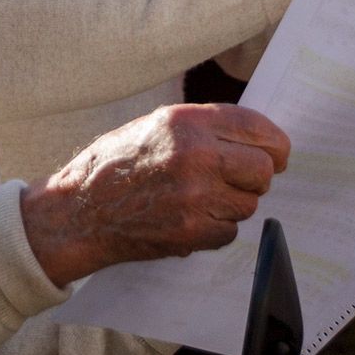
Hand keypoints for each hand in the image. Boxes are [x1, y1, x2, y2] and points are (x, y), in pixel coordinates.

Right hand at [20, 104, 290, 286]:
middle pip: (263, 169)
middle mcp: (194, 155)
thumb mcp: (155, 125)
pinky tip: (188, 218)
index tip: (276, 154)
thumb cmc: (113, 165)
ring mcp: (194, 196)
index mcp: (185, 122)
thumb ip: (204, 128)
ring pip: (249, 204)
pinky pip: (229, 232)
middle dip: (256, 177)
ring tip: (199, 198)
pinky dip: (215, 229)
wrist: (78, 211)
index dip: (275, 144)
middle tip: (238, 180)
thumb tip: (254, 139)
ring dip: (232, 204)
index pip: (257, 128)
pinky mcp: (190, 231)